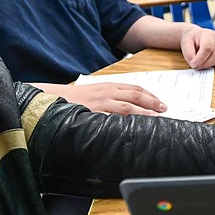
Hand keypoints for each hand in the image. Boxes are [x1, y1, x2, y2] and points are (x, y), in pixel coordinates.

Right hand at [34, 81, 164, 115]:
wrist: (51, 98)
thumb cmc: (73, 99)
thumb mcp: (94, 95)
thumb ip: (110, 99)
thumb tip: (127, 109)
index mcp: (108, 86)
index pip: (134, 88)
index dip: (150, 95)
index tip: (160, 103)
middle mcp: (106, 92)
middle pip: (135, 95)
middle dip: (152, 102)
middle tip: (164, 109)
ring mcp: (100, 102)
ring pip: (127, 106)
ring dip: (143, 112)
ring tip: (155, 118)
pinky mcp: (93, 113)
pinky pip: (111, 117)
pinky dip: (124, 121)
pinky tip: (133, 128)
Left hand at [179, 26, 214, 69]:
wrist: (197, 37)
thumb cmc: (192, 41)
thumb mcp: (185, 44)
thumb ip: (189, 54)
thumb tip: (195, 64)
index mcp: (207, 34)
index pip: (207, 47)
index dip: (200, 58)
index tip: (193, 64)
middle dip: (206, 63)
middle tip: (198, 66)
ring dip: (213, 64)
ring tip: (203, 64)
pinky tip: (211, 63)